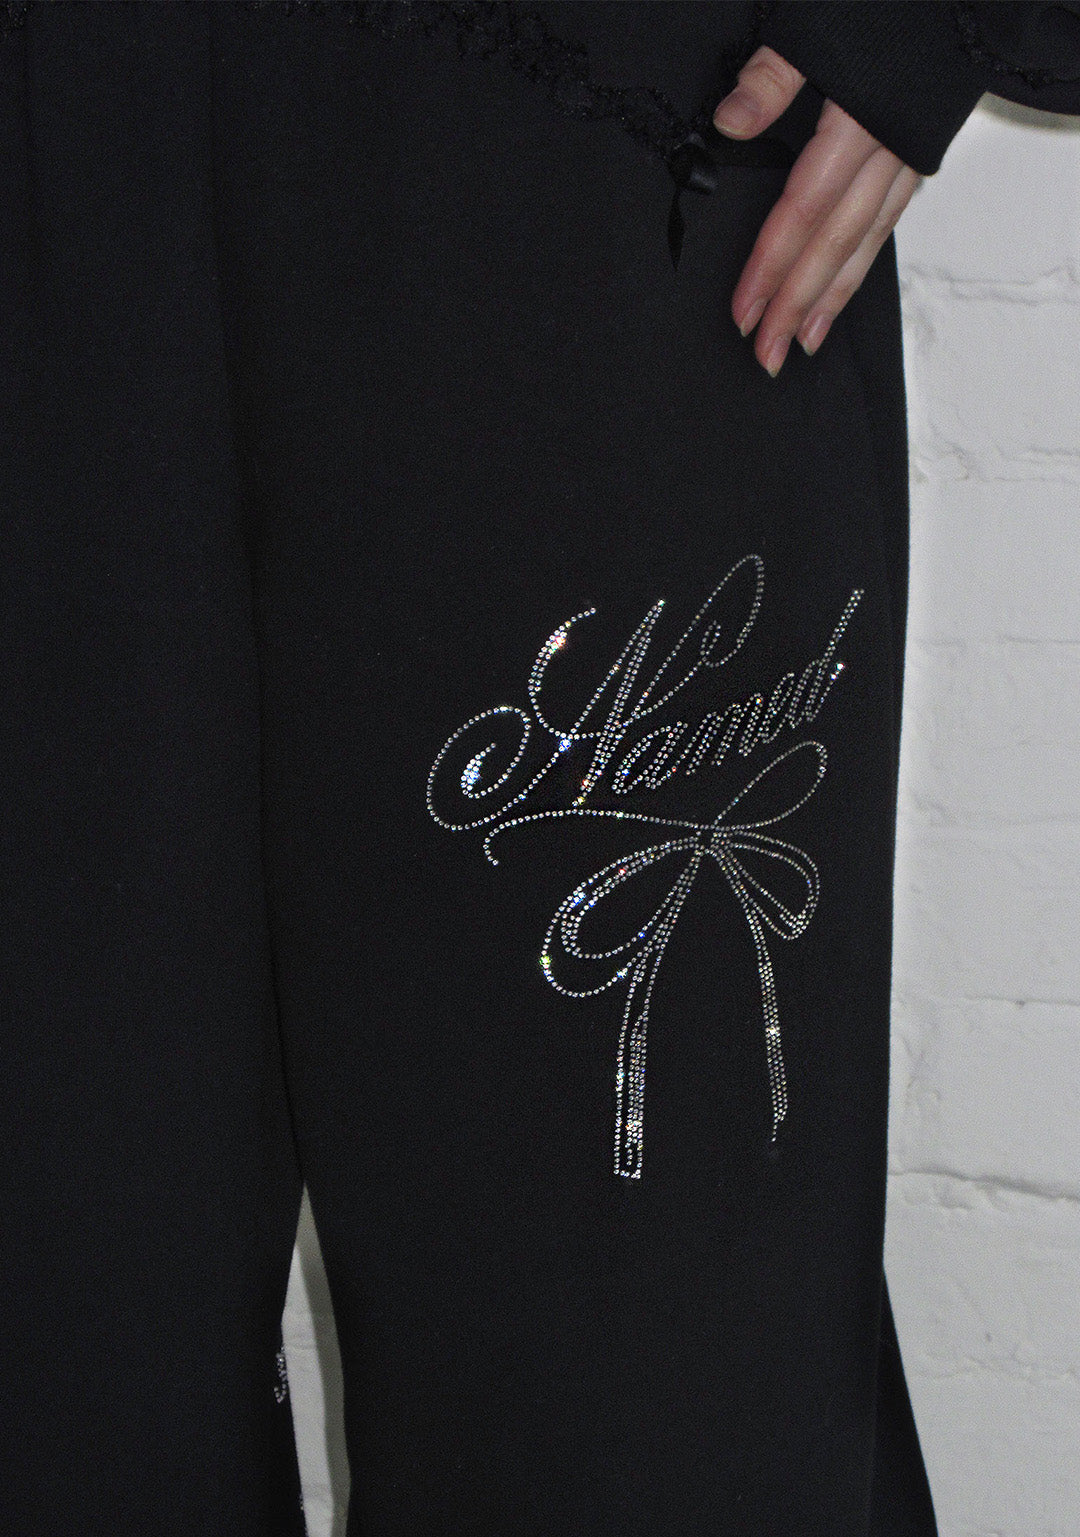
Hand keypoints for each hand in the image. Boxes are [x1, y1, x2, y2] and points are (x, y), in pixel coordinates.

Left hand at [712, 46, 922, 374]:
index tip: (744, 311)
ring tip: (805, 342)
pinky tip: (842, 287)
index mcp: (857, 124)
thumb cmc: (887, 7)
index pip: (802, 212)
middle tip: (767, 355)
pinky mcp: (915, 153)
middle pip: (833, 245)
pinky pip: (886, 223)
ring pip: (867, 243)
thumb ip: (773, 76)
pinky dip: (862, 262)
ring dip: (833, 298)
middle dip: (797, 305)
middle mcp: (886, 152)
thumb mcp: (818, 25)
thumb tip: (730, 120)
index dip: (770, 266)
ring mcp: (906, 157)